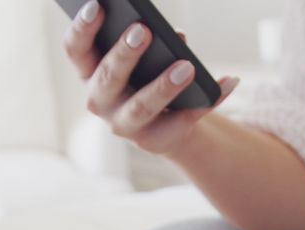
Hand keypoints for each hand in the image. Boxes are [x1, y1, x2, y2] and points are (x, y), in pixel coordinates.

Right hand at [62, 1, 239, 154]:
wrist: (163, 121)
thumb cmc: (146, 75)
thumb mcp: (142, 55)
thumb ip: (150, 41)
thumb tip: (177, 36)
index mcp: (89, 71)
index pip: (75, 49)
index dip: (82, 28)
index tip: (97, 5)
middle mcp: (99, 100)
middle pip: (107, 78)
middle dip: (124, 54)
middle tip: (143, 30)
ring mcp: (123, 125)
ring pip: (141, 107)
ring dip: (163, 86)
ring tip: (186, 67)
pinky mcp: (152, 141)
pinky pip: (182, 121)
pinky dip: (208, 100)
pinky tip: (228, 81)